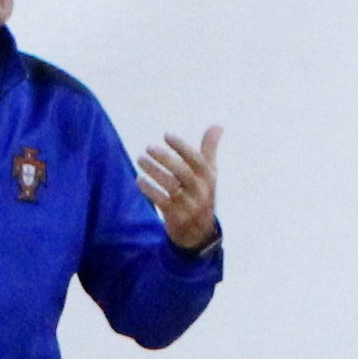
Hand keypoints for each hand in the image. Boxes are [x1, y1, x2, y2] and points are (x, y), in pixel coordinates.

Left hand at [141, 126, 223, 252]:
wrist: (199, 233)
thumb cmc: (201, 195)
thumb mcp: (209, 174)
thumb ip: (209, 149)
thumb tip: (218, 125)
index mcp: (208, 177)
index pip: (196, 159)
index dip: (182, 146)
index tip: (166, 135)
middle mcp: (200, 191)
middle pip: (183, 172)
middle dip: (165, 158)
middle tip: (148, 147)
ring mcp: (189, 205)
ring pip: (171, 185)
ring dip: (154, 171)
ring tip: (140, 159)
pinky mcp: (177, 217)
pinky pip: (162, 201)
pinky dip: (150, 190)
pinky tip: (139, 180)